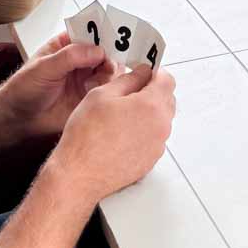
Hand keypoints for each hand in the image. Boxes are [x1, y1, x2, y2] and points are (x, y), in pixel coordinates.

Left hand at [0, 32, 115, 141]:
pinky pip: (108, 89)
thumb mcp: (43, 67)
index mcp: (66, 45)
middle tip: (108, 63)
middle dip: (110, 54)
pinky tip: (95, 92)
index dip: (101, 33)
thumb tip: (97, 50)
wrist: (20, 118)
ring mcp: (86, 77)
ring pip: (109, 69)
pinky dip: (108, 88)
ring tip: (97, 81)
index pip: (89, 32)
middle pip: (104, 50)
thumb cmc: (24, 88)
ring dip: (108, 72)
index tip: (111, 38)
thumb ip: (70, 57)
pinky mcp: (90, 95)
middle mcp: (79, 60)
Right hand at [50, 65, 177, 200]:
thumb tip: (141, 73)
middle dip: (151, 92)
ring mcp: (158, 146)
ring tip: (119, 117)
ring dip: (147, 113)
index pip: (167, 79)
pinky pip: (153, 138)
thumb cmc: (86, 138)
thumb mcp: (102, 95)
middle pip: (167, 99)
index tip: (142, 73)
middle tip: (127, 95)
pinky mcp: (151, 160)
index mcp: (152, 106)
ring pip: (160, 120)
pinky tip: (120, 135)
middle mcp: (161, 126)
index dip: (153, 73)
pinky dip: (143, 133)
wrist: (80, 174)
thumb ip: (128, 79)